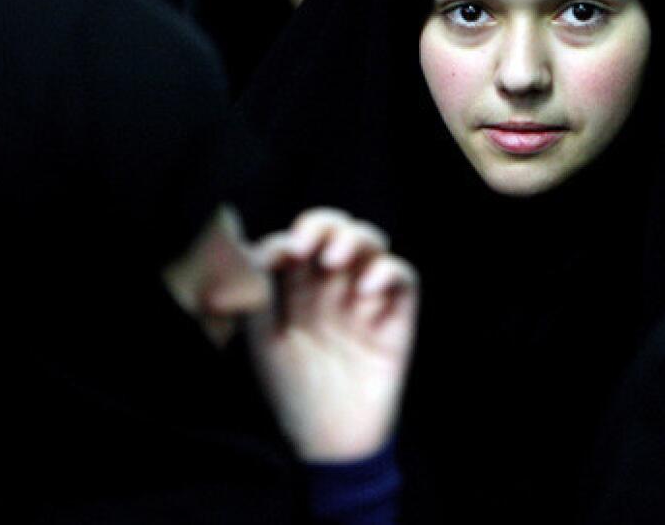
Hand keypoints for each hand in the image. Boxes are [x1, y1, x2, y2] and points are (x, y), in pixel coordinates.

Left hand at [247, 208, 418, 460]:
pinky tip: (365, 288)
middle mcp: (336, 285)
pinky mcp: (396, 317)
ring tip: (334, 260)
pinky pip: (404, 279)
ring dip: (355, 239)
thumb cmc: (293, 390)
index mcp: (301, 286)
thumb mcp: (264, 338)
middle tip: (307, 246)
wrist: (328, 438)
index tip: (280, 255)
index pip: (302, 240)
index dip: (291, 237)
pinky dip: (388, 272)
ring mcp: (367, 298)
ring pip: (374, 244)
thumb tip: (263, 247)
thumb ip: (260, 292)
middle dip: (324, 225)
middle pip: (339, 230)